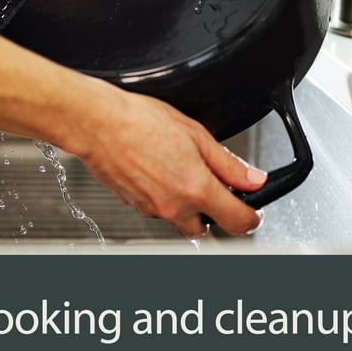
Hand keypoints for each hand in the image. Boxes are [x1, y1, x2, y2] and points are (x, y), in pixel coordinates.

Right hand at [71, 81, 265, 237]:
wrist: (98, 123)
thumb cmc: (140, 121)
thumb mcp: (196, 134)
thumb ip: (228, 162)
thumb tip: (252, 178)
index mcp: (197, 189)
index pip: (237, 222)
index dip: (251, 217)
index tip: (253, 210)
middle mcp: (174, 207)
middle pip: (205, 229)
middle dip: (213, 213)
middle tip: (213, 187)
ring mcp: (151, 208)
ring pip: (178, 219)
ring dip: (186, 205)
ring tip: (179, 171)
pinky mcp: (133, 204)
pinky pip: (156, 209)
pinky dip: (163, 197)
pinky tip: (158, 170)